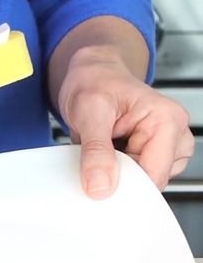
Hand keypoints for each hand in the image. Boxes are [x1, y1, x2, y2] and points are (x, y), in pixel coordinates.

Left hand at [58, 46, 193, 198]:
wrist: (91, 75)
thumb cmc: (94, 82)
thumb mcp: (88, 113)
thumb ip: (95, 151)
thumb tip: (100, 186)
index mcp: (167, 120)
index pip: (155, 174)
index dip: (125, 185)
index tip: (98, 186)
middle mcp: (175, 134)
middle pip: (150, 180)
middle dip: (119, 177)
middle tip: (95, 153)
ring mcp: (167, 146)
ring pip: (142, 181)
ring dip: (115, 172)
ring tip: (103, 145)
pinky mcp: (154, 153)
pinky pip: (135, 176)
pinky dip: (115, 169)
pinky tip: (107, 151)